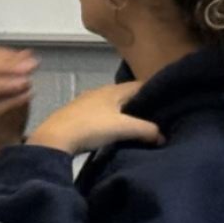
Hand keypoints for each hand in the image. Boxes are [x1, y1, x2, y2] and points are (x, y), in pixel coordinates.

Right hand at [0, 48, 36, 166]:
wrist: (2, 147)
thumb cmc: (8, 116)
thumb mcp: (17, 91)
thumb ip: (19, 72)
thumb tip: (27, 54)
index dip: (6, 56)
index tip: (28, 58)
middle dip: (3, 67)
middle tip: (28, 69)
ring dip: (1, 83)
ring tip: (25, 82)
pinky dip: (8, 102)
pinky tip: (26, 97)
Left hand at [27, 82, 164, 156]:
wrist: (56, 137)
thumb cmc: (92, 127)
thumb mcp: (123, 128)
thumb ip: (147, 130)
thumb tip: (162, 136)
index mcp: (112, 90)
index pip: (139, 85)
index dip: (154, 91)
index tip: (168, 101)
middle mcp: (99, 92)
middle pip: (126, 95)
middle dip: (140, 103)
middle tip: (157, 116)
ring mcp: (86, 102)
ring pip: (113, 105)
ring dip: (125, 113)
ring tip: (139, 125)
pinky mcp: (78, 115)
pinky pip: (102, 114)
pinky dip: (112, 119)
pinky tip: (116, 130)